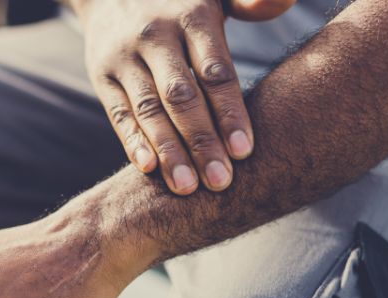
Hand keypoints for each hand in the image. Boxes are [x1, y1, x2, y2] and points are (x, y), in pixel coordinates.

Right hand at [74, 0, 293, 193]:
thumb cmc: (182, 2)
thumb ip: (249, 0)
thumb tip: (284, 4)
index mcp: (192, 15)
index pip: (214, 71)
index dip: (230, 112)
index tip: (244, 151)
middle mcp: (156, 36)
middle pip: (181, 96)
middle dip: (202, 142)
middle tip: (221, 182)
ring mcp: (125, 58)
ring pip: (149, 110)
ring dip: (168, 152)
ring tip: (187, 188)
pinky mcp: (103, 77)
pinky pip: (119, 114)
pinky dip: (132, 142)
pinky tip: (148, 169)